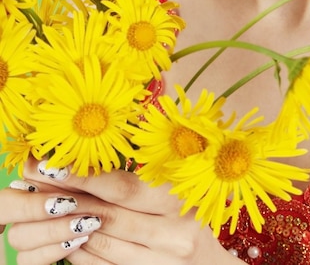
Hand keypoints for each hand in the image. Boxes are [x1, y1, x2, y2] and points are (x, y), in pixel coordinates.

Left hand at [1, 156, 239, 264]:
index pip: (123, 187)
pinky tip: (69, 234)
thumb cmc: (197, 210)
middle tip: (38, 181)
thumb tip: (107, 131)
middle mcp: (173, 231)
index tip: (53, 162)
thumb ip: (154, 162)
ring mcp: (160, 260)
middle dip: (68, 197)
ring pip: (100, 241)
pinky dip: (81, 250)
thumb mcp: (186, 181)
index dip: (86, 176)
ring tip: (48, 204)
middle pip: (107, 213)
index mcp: (181, 196)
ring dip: (69, 223)